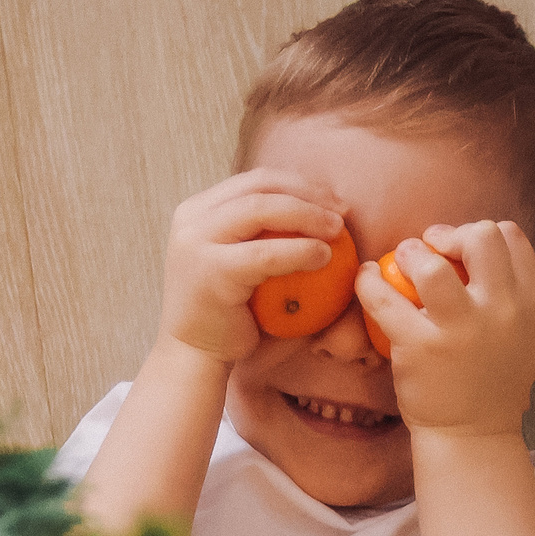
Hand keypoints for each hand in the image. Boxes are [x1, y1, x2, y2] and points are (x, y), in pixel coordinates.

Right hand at [157, 169, 345, 365]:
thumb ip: (261, 234)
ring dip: (308, 215)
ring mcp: (197, 242)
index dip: (300, 183)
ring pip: (262, 209)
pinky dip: (300, 250)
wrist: (194, 355)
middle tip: (343, 211)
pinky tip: (324, 256)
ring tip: (338, 231)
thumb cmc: (227, 312)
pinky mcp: (212, 271)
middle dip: (309, 193)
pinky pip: (266, 253)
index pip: (255, 180)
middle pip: (260, 186)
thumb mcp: (238, 261)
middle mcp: (192, 219)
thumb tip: (317, 208)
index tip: (333, 200)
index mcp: (197, 210)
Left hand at [355, 220, 534, 437]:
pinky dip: (368, 281)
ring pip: (432, 264)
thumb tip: (511, 267)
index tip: (460, 249)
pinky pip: (384, 298)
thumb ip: (523, 302)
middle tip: (430, 247)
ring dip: (411, 253)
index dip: (482, 233)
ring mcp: (459, 329)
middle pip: (481, 237)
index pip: (512, 239)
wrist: (473, 436)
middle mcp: (499, 311)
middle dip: (450, 234)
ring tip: (401, 261)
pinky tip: (365, 278)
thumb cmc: (494, 386)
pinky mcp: (420, 347)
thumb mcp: (528, 340)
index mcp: (528, 304)